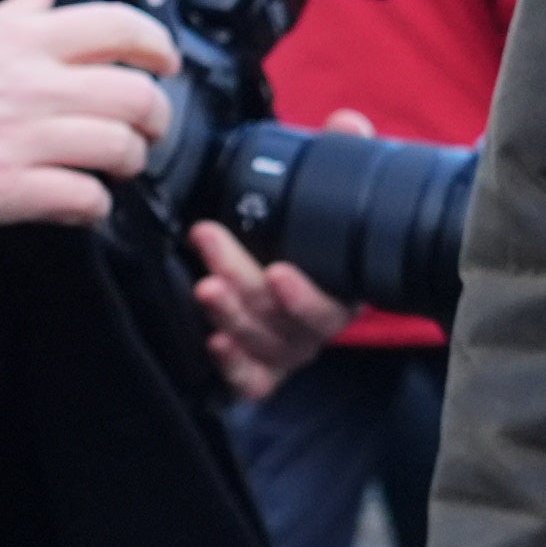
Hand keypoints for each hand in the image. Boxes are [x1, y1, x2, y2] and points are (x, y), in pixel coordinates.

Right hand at [0, 0, 176, 230]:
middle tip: (147, 128)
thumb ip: (17, 11)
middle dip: (155, 117)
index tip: (166, 62)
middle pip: (135, 94)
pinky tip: (82, 202)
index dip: (157, 45)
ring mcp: (22, 138)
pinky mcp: (6, 189)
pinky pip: (81, 198)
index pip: (119, 26)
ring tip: (115, 168)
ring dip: (129, 162)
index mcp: (25, 39)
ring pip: (118, 148)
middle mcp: (33, 84)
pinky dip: (94, 205)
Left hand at [187, 222, 356, 400]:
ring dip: (228, 312)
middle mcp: (314, 329)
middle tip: (210, 240)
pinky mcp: (262, 374)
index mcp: (339, 295)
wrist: (278, 280)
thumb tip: (285, 165)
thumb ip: (289, 217)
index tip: (277, 273)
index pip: (328, 307)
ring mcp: (286, 353)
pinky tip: (216, 342)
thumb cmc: (292, 247)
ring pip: (259, 341)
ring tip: (206, 288)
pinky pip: (251, 381)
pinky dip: (233, 364)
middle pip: (279, 315)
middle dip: (239, 274)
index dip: (303, 296)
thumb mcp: (298, 226)